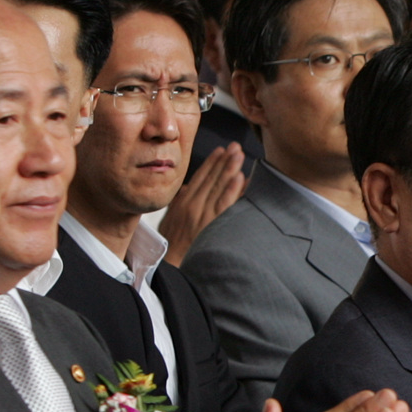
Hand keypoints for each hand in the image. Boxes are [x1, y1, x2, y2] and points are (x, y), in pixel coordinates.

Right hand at [159, 145, 246, 264]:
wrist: (171, 263)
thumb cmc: (171, 243)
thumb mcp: (170, 218)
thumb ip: (179, 201)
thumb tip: (186, 188)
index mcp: (183, 201)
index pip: (199, 177)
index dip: (211, 163)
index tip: (221, 150)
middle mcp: (192, 204)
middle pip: (211, 178)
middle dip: (224, 161)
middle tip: (236, 147)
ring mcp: (202, 214)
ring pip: (218, 187)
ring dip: (230, 169)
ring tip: (240, 155)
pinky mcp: (211, 224)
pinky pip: (224, 204)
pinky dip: (232, 190)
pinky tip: (241, 177)